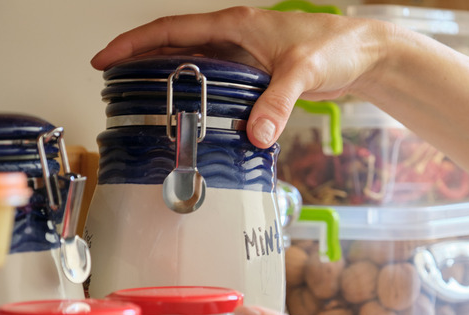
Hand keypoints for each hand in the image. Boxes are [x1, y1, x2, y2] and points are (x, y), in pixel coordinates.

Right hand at [91, 6, 389, 148]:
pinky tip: (190, 112)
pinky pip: (216, 80)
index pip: (172, 30)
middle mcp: (234, 37)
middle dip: (140, 60)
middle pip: (174, 45)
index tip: (106, 58)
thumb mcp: (302, 73)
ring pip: (193, 63)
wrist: (362, 54)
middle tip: (111, 82)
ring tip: (139, 98)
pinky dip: (197, 92)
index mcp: (235, 26)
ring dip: (166, 76)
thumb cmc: (335, 47)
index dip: (135, 43)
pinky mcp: (256, 73)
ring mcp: (244, 55)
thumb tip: (256, 135)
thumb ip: (277, 103)